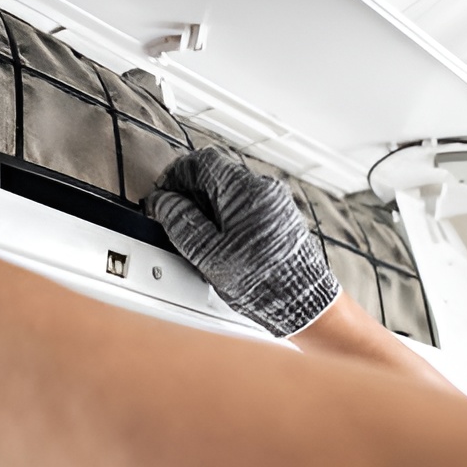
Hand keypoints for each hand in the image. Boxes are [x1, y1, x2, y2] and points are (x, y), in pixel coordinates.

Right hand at [145, 148, 339, 336]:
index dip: (175, 176)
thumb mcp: (208, 254)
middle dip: (190, 195)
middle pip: (215, 175)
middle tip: (176, 221)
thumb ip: (180, 221)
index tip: (164, 197)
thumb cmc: (262, 281)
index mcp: (245, 189)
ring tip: (200, 239)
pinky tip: (222, 245)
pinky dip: (227, 218)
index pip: (201, 161)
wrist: (304, 304)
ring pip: (229, 192)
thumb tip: (163, 202)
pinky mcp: (280, 217)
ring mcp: (275, 202)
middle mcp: (264, 188)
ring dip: (208, 208)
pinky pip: (245, 206)